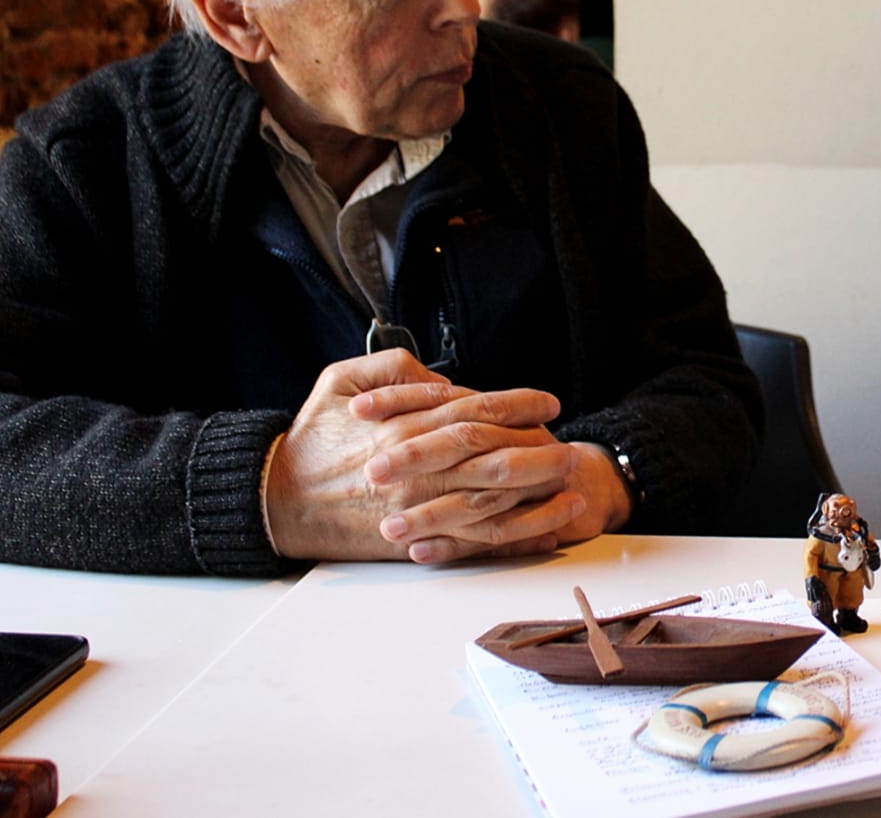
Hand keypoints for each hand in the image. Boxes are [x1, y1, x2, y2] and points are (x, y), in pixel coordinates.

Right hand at [264, 350, 619, 562]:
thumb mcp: (339, 381)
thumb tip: (442, 378)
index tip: (549, 403)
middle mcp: (419, 469)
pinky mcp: (417, 541)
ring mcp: (419, 509)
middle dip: (540, 453)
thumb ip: (392, 367)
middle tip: (572, 449)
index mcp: (405, 426)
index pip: (477, 411)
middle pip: (494, 458)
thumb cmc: (312, 439)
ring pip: (493, 504)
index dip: (518, 405)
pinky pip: (475, 543)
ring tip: (574, 489)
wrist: (277, 500)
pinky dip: (514, 540)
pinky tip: (546, 535)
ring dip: (538, 499)